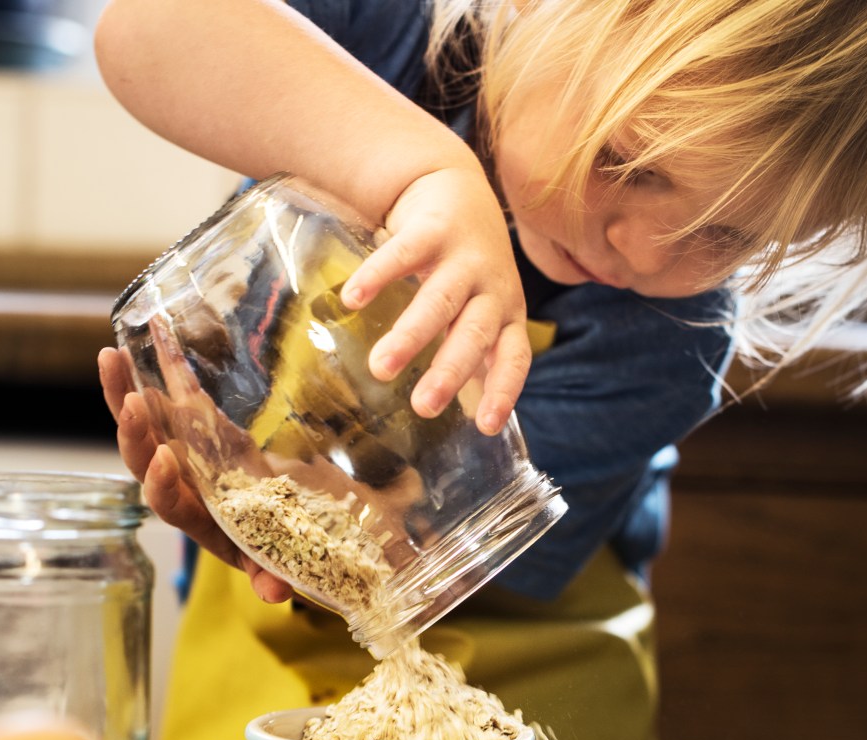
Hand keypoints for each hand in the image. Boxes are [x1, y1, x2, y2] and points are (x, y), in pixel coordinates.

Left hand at [98, 346, 293, 602]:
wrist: (283, 515)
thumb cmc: (277, 540)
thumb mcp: (276, 557)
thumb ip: (270, 573)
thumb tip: (276, 594)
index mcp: (196, 516)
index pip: (166, 504)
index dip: (161, 485)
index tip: (167, 461)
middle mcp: (180, 484)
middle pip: (143, 460)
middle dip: (134, 433)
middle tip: (133, 401)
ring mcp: (182, 451)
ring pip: (143, 425)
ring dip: (122, 393)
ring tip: (110, 358)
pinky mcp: (194, 427)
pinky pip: (168, 398)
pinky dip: (154, 370)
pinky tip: (147, 335)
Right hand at [339, 166, 530, 435]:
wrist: (456, 185)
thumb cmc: (466, 265)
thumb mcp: (480, 305)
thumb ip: (468, 348)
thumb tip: (458, 413)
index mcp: (507, 312)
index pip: (513, 357)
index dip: (502, 390)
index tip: (485, 426)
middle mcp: (492, 287)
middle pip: (474, 334)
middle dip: (449, 372)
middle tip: (423, 407)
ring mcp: (464, 257)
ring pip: (439, 301)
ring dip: (411, 335)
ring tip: (381, 369)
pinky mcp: (433, 229)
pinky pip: (403, 254)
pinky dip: (378, 276)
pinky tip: (352, 300)